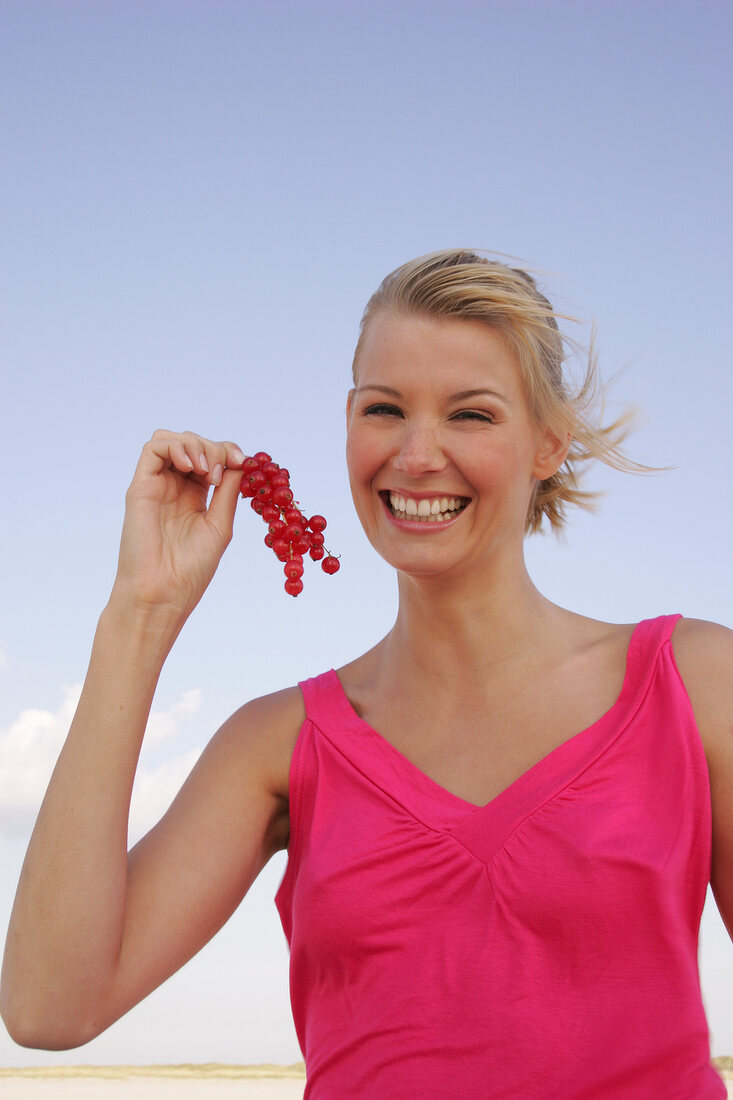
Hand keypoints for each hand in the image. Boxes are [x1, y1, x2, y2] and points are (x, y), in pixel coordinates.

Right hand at [110, 430, 245, 621]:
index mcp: (195, 498)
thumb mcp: (219, 525)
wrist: (163, 592)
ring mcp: (156, 485)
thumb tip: (241, 463)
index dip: (228, 452)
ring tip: (206, 471)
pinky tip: (191, 466)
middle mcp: (174, 488)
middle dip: (214, 449)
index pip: (211, 458)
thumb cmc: (191, 569)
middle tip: (222, 472)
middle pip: (193, 445)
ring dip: (195, 444)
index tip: (243, 462)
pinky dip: (175, 446)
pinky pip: (153, 448)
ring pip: (172, 440)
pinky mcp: (140, 487)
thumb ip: (228, 492)